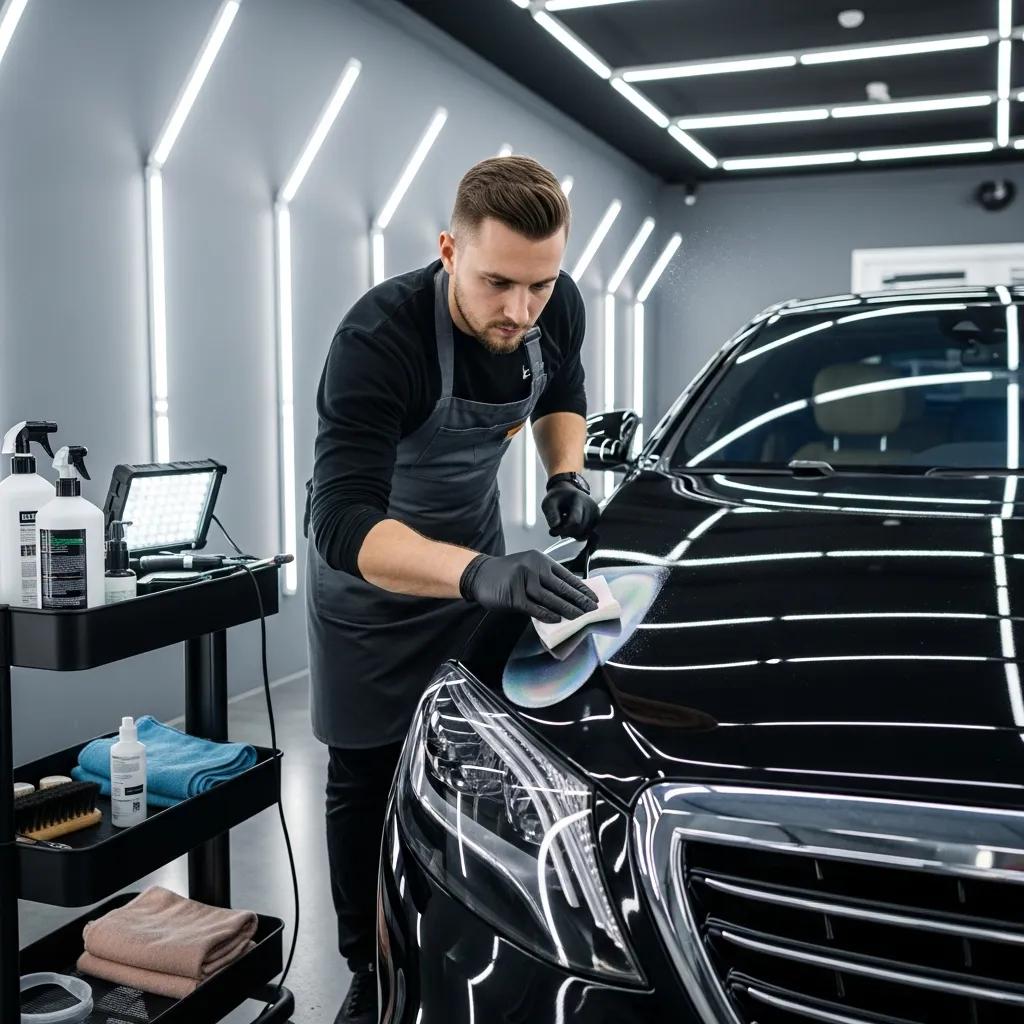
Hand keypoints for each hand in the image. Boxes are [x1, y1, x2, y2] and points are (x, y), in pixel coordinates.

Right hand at [459, 550, 597, 623]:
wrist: (479, 574)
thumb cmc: (506, 573)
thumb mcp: (528, 568)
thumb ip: (546, 579)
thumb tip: (569, 596)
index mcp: (540, 560)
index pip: (567, 575)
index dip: (581, 588)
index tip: (593, 598)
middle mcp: (533, 568)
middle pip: (561, 587)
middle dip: (579, 600)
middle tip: (592, 609)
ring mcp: (522, 581)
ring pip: (550, 598)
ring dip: (566, 609)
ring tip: (579, 616)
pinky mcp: (513, 595)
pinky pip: (533, 607)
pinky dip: (546, 614)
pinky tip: (556, 619)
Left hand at [542, 481, 599, 538]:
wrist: (567, 493)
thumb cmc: (558, 499)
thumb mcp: (548, 503)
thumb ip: (551, 513)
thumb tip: (555, 525)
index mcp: (578, 499)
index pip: (574, 521)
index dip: (562, 529)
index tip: (552, 531)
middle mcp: (590, 505)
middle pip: (579, 529)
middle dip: (566, 532)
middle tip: (558, 527)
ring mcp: (596, 513)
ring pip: (584, 534)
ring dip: (572, 534)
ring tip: (566, 524)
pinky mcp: (598, 519)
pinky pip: (588, 534)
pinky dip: (579, 534)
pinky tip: (573, 527)